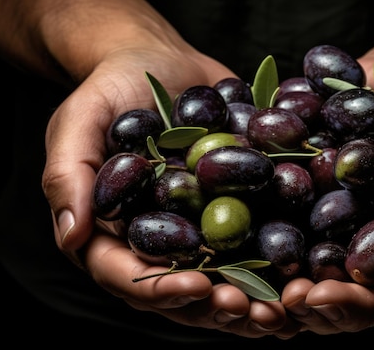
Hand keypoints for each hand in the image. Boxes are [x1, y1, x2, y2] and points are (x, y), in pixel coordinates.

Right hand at [41, 44, 298, 337]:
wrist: (162, 62)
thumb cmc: (111, 88)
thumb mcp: (80, 121)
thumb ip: (70, 175)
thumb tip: (72, 236)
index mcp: (110, 233)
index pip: (128, 275)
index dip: (160, 289)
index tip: (198, 287)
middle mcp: (155, 243)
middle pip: (181, 292)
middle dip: (217, 306)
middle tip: (253, 310)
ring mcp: (196, 232)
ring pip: (222, 281)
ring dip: (252, 302)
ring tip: (282, 311)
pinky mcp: (232, 214)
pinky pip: (254, 246)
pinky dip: (277, 268)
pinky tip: (303, 278)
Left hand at [280, 41, 373, 333]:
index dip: (362, 302)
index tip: (323, 297)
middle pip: (351, 293)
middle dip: (316, 304)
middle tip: (282, 301)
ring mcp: (349, 225)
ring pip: (317, 273)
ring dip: (286, 287)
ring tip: (253, 291)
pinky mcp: (319, 201)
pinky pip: (293, 230)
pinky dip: (268, 245)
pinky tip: (240, 245)